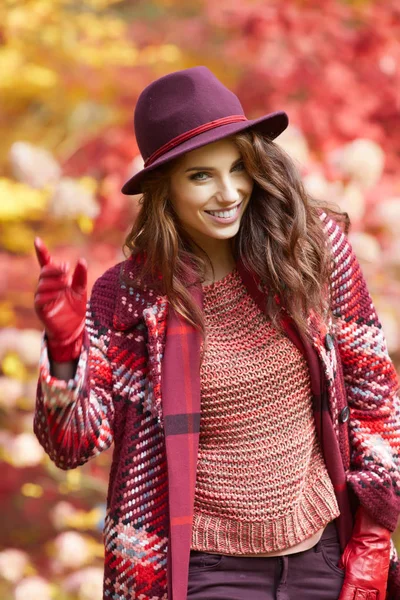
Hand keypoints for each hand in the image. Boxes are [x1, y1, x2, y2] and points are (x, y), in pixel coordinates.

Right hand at [34, 237, 86, 361]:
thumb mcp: (81, 290)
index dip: (42, 252)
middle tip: (67, 269)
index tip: (37, 240)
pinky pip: (40, 298)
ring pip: (42, 284)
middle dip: (54, 268)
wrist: (74, 329)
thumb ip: (80, 276)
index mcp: (55, 279)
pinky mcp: (41, 309)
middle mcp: (46, 286)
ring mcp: (42, 297)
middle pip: (44, 272)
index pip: (46, 263)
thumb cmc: (76, 308)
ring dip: (54, 281)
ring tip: (67, 282)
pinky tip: (58, 293)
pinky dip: (49, 294)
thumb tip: (81, 260)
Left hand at [338, 505, 390, 599]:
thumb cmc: (356, 545)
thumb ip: (342, 569)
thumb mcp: (344, 557)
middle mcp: (364, 584)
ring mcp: (374, 584)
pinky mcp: (382, 581)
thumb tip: (339, 574)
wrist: (372, 537)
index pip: (347, 597)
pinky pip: (380, 596)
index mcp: (353, 578)